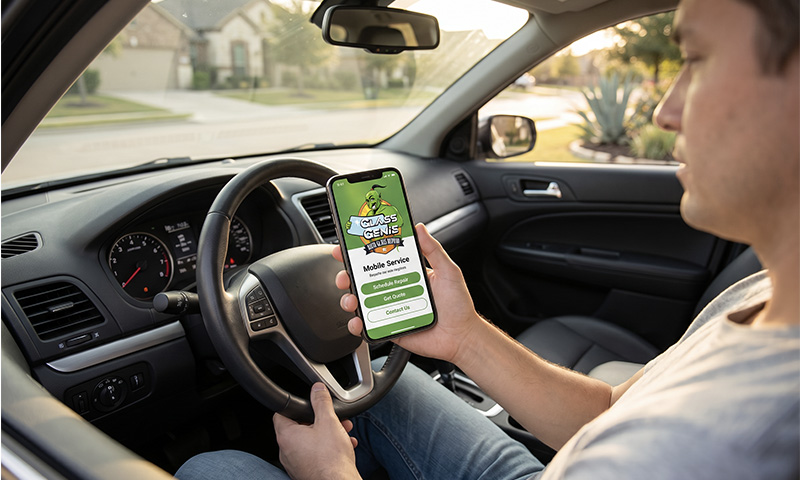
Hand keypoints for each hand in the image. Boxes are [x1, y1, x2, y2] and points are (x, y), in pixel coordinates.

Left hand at [273, 383, 361, 479]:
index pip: (281, 413)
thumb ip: (321, 402)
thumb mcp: (329, 422)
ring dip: (326, 434)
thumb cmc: (331, 459)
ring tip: (342, 432)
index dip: (295, 405)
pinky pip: (314, 455)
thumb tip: (317, 390)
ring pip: (309, 442)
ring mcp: (296, 464)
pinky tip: (342, 446)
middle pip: (299, 428)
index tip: (307, 402)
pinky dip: (327, 448)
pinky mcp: (306, 472)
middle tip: (331, 418)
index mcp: (287, 436)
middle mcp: (287, 452)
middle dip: (318, 420)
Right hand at [332, 223, 484, 364]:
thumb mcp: (448, 271)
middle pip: (362, 279)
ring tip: (352, 299)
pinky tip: (358, 321)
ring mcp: (390, 308)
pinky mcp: (389, 327)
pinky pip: (367, 325)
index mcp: (405, 272)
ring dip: (349, 298)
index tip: (347, 246)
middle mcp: (394, 289)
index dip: (360, 252)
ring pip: (360, 301)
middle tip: (345, 275)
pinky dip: (357, 324)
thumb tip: (419, 227)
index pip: (379, 259)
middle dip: (346, 275)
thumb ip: (433, 250)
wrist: (461, 336)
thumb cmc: (457, 305)